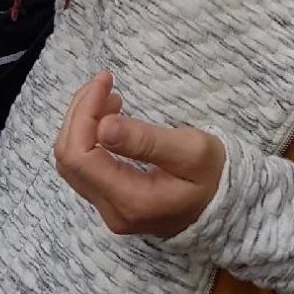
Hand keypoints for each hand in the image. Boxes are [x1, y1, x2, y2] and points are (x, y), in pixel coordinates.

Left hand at [55, 72, 224, 238]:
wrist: (225, 208)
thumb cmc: (212, 174)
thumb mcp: (190, 151)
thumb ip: (146, 140)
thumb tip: (103, 127)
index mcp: (131, 200)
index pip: (80, 155)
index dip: (83, 112)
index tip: (105, 81)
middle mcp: (112, 211)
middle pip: (68, 158)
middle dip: (79, 112)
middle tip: (104, 83)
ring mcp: (108, 209)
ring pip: (71, 162)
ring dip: (81, 122)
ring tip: (108, 97)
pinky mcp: (110, 201)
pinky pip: (83, 166)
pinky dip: (87, 136)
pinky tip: (107, 118)